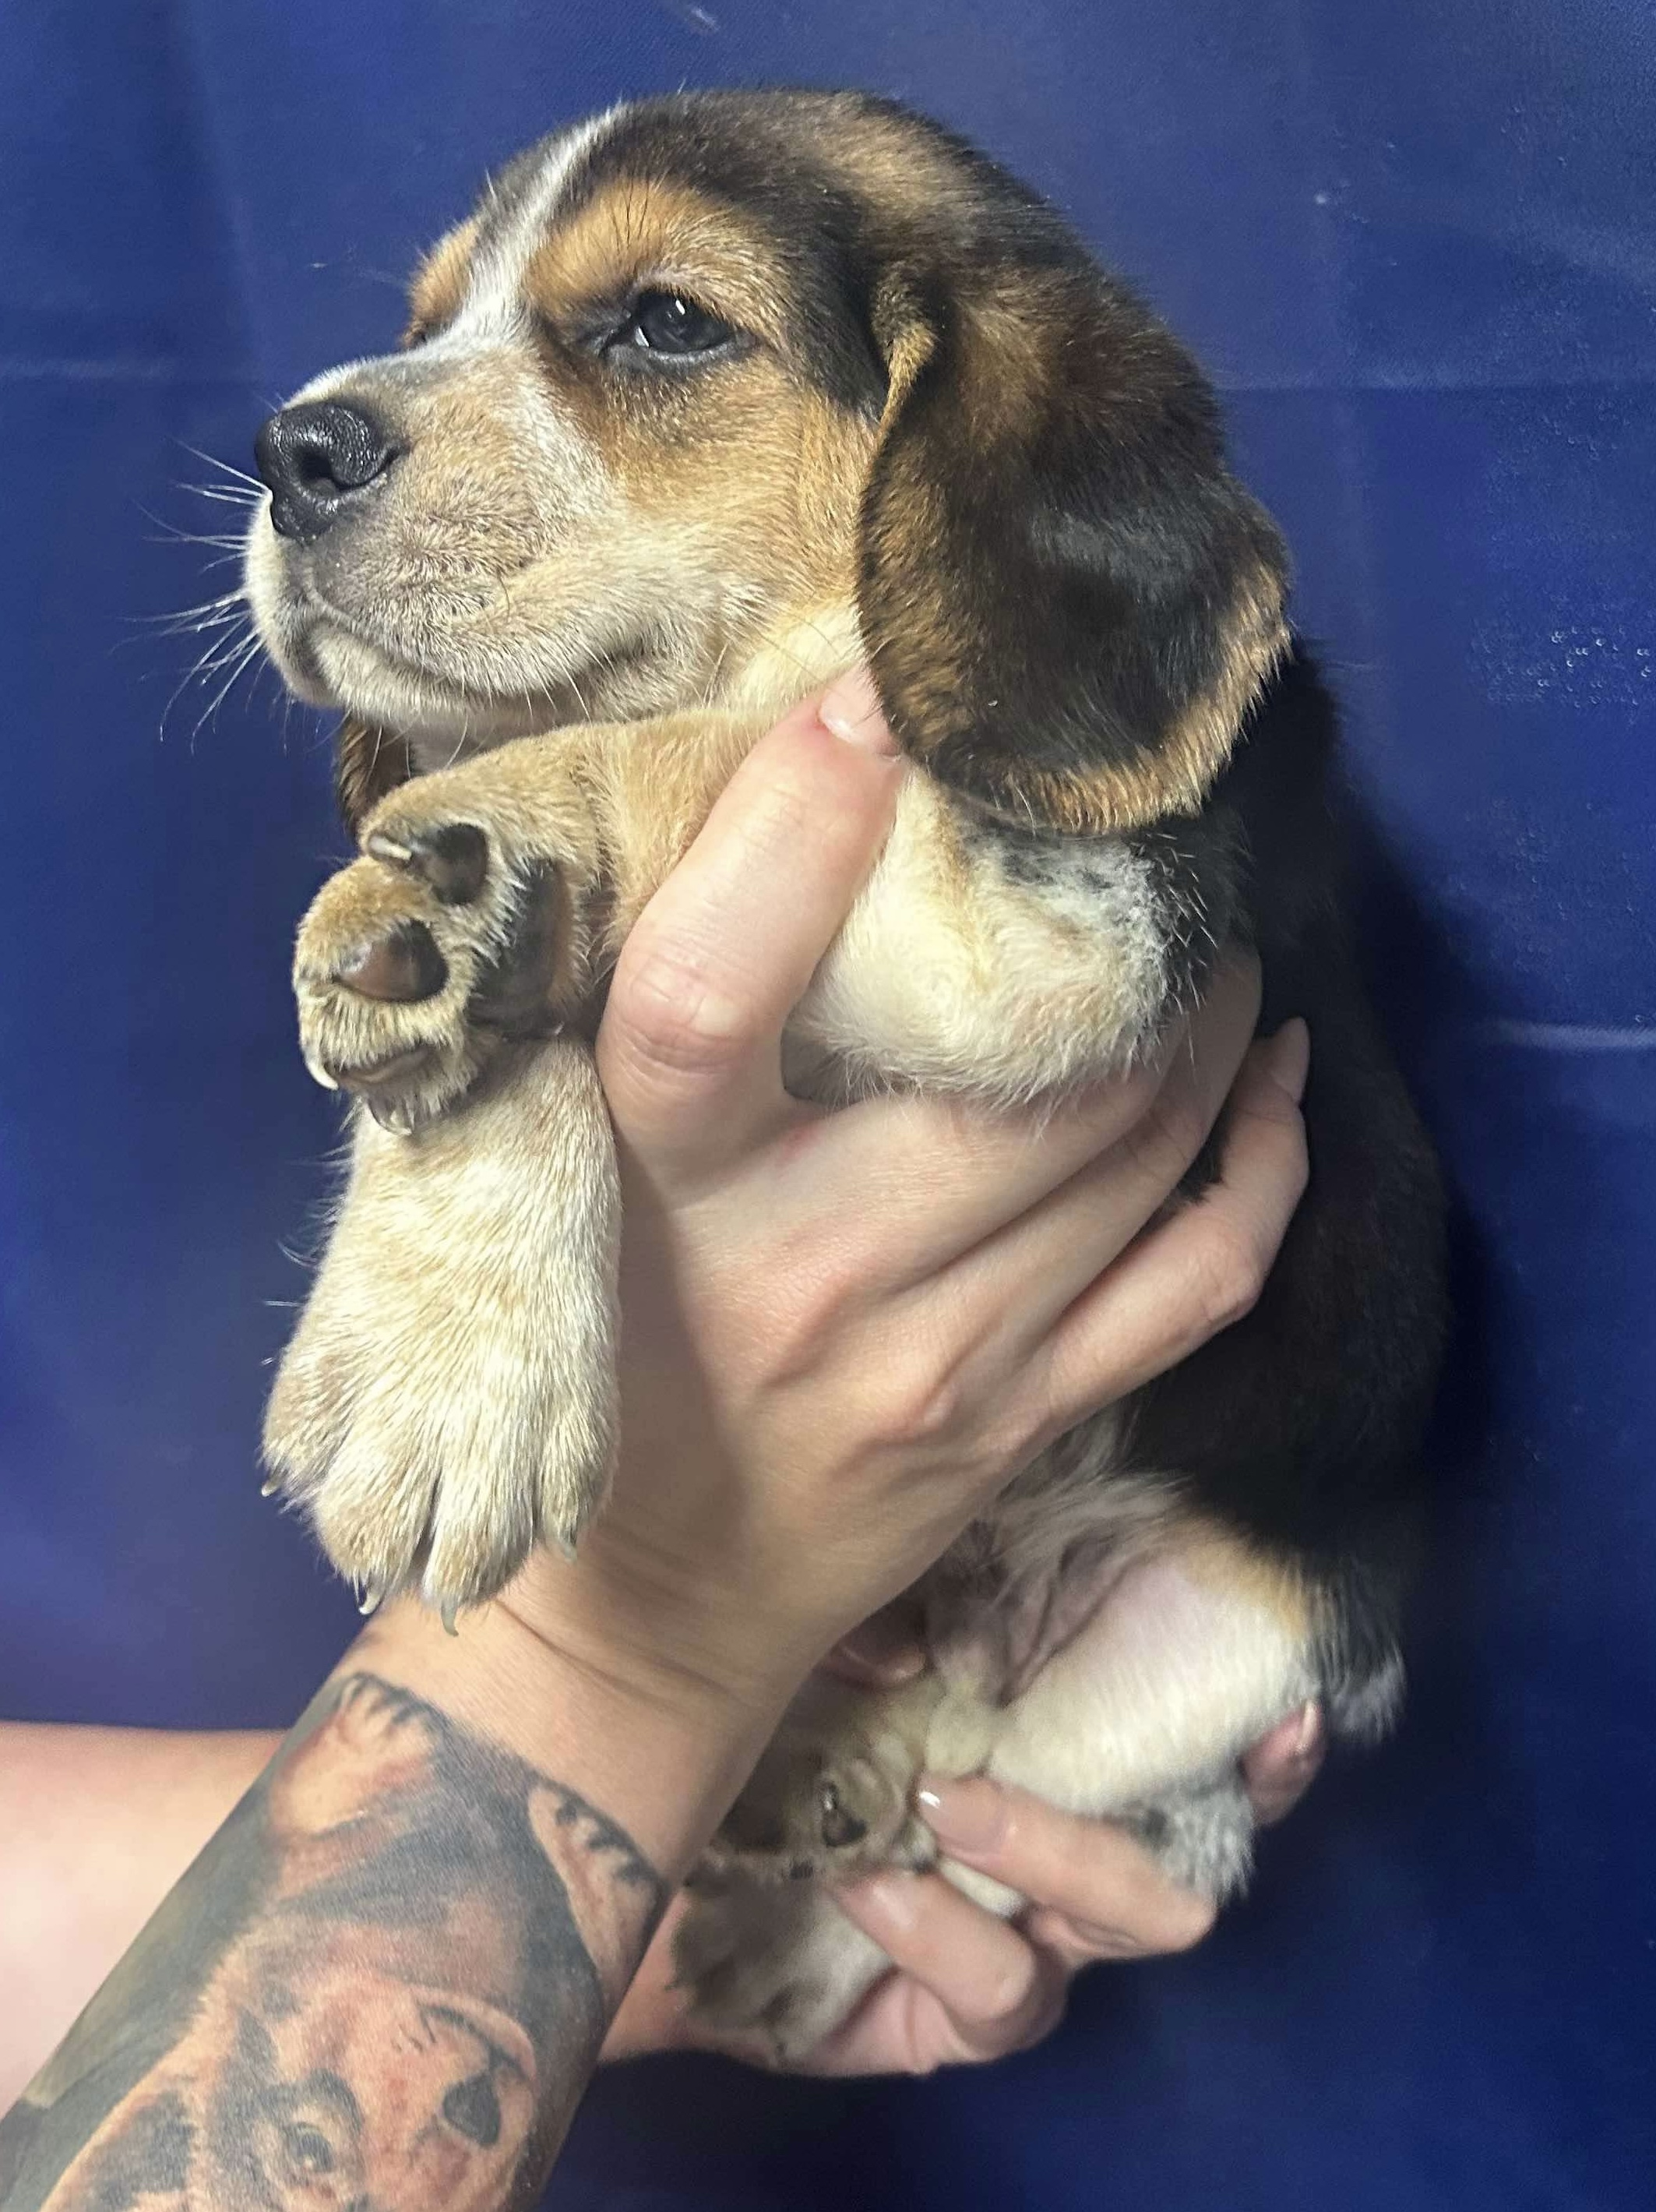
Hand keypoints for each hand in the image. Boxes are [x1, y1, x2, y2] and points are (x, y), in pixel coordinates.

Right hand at [505, 670, 1311, 1721]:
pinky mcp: (1024, 1423)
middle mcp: (807, 1273)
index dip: (788, 835)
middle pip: (1019, 1073)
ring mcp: (939, 1359)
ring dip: (1206, 1030)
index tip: (870, 708)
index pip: (704, 995)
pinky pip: (1194, 1280)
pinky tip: (1273, 1092)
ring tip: (1214, 954)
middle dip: (1112, 937)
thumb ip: (640, 1034)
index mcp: (658, 1194)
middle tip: (1142, 850)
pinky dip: (1263, 1170)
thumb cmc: (596, 1358)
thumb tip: (760, 825)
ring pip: (1134, 1157)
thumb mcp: (563, 1182)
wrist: (640, 1611)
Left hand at [603, 1702, 1325, 2072]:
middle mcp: (1075, 1858)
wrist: (669, 1852)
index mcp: (1070, 1757)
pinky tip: (861, 1877)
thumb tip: (931, 1649)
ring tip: (930, 1803)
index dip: (1269, 1750)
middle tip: (992, 1770)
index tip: (1283, 1707)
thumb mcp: (846, 1651)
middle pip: (1189, 1859)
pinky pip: (1004, 1986)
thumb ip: (908, 1622)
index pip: (1205, 1755)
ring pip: (1127, 1924)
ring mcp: (1036, 1943)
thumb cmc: (778, 1730)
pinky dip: (935, 1925)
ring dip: (1037, 1852)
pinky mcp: (972, 2015)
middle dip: (1125, 1809)